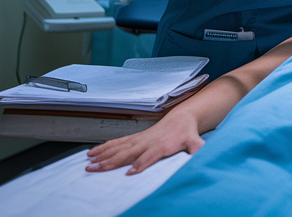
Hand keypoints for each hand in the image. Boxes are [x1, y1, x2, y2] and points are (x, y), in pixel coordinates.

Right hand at [85, 111, 204, 174]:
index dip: (140, 164)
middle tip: (95, 169)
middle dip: (110, 162)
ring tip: (88, 163)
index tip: (130, 173)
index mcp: (161, 145)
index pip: (148, 156)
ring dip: (102, 155)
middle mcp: (147, 142)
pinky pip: (116, 143)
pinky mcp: (134, 138)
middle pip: (127, 153)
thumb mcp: (195, 141)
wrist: (181, 118)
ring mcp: (139, 139)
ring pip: (118, 148)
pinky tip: (93, 152)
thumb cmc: (186, 133)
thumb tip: (202, 153)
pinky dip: (104, 148)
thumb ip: (198, 148)